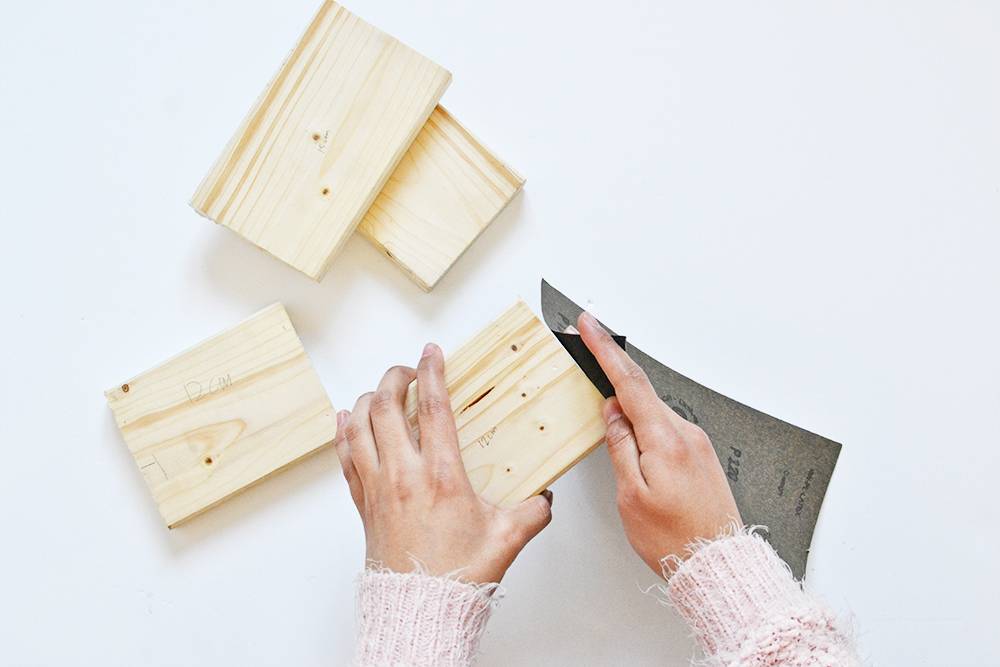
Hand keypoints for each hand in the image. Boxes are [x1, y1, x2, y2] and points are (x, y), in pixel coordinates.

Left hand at [334, 343, 553, 583]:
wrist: (421, 609)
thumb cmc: (457, 577)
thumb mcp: (507, 538)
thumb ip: (532, 511)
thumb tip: (544, 498)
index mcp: (442, 475)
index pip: (433, 407)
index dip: (431, 371)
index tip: (431, 352)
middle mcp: (404, 475)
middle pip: (387, 406)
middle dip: (395, 377)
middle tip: (407, 370)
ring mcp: (379, 487)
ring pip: (359, 426)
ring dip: (367, 399)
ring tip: (380, 390)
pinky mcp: (364, 503)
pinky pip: (345, 456)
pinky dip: (344, 432)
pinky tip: (346, 421)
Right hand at [577, 312, 740, 575]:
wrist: (719, 564)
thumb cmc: (673, 539)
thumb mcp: (631, 495)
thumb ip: (620, 446)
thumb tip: (612, 411)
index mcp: (666, 439)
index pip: (630, 383)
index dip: (606, 350)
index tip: (590, 324)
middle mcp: (686, 434)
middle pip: (641, 392)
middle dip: (614, 370)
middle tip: (589, 348)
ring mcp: (697, 443)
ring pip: (652, 413)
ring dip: (628, 407)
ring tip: (608, 420)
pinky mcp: (700, 455)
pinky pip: (665, 429)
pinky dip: (644, 425)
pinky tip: (634, 441)